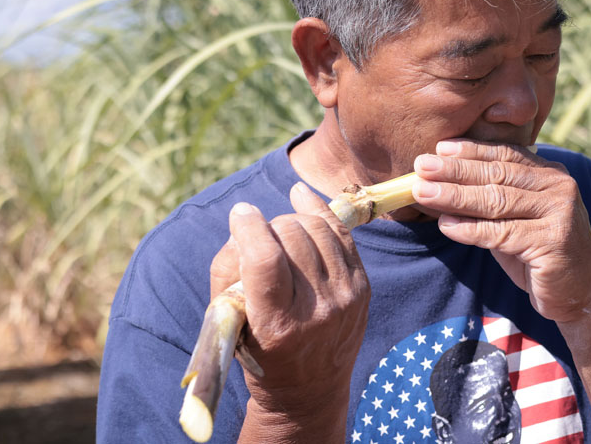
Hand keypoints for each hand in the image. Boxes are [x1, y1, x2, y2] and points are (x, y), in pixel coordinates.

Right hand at [209, 182, 369, 429]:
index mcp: (278, 324)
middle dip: (270, 225)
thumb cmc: (260, 353)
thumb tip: (244, 222)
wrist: (309, 390)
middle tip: (259, 235)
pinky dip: (319, 212)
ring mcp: (345, 297)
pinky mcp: (362, 287)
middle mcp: (317, 310)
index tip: (240, 214)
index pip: (266, 259)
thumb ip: (227, 270)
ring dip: (293, 219)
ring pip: (318, 228)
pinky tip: (301, 199)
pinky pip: (342, 233)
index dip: (250, 227)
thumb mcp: (230, 323)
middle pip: (293, 237)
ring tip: (279, 231)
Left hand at [411, 140, 590, 322]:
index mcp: (551, 173)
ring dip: (455, 196)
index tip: (438, 149)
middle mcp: (559, 187)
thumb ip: (488, 199)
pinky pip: (501, 233)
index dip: (470, 151)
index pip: (505, 155)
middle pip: (497, 174)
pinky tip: (446, 225)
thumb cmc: (536, 252)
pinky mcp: (553, 243)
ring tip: (423, 192)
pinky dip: (470, 229)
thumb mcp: (513, 218)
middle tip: (420, 166)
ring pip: (497, 200)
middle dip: (455, 170)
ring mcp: (560, 213)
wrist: (578, 294)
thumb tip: (438, 183)